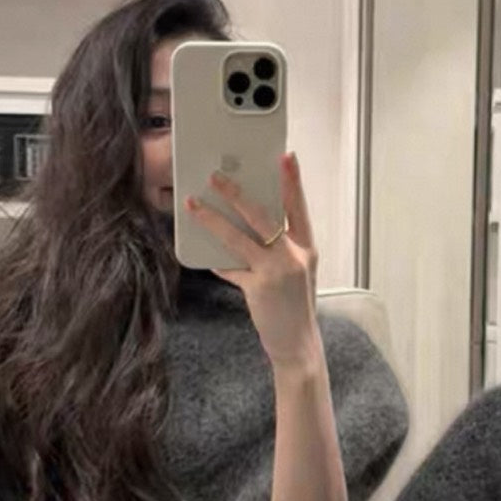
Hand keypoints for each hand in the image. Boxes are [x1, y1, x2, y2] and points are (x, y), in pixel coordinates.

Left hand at [186, 152, 320, 370]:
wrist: (298, 343)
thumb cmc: (293, 306)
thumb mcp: (294, 272)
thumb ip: (276, 250)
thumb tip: (245, 227)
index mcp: (306, 248)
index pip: (298, 207)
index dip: (292, 181)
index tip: (285, 157)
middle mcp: (294, 255)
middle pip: (263, 215)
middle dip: (237, 193)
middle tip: (216, 176)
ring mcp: (277, 271)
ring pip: (239, 237)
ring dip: (213, 219)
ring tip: (194, 204)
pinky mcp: (259, 287)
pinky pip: (230, 268)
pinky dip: (217, 261)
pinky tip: (205, 255)